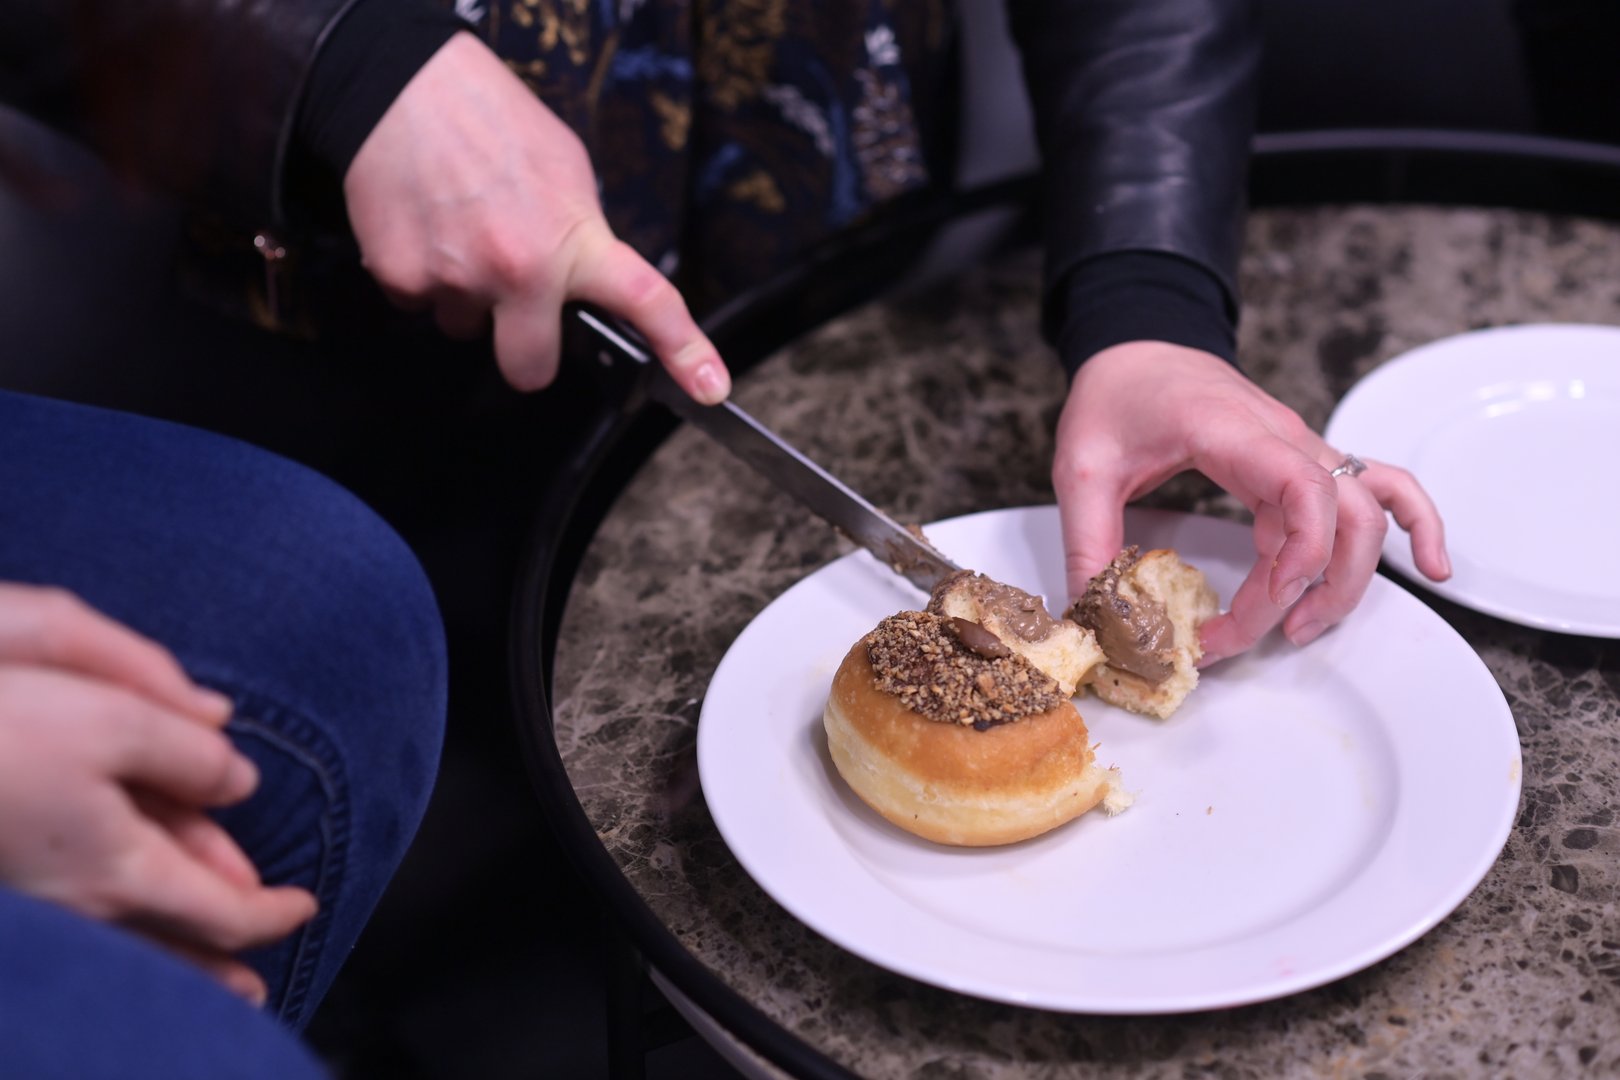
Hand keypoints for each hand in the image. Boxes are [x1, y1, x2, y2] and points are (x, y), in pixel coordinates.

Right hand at [0, 583, 316, 1003]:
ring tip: (204, 994)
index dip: (269, 914)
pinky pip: (70, 938)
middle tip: (253, 987)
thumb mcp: (112, 718)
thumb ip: (188, 752)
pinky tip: (107, 947)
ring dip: (169, 971)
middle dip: (218, 962)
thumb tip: (242, 782)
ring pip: (118, 952)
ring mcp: (31, 910)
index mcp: (122, 870)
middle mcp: (76, 907)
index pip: (223, 912)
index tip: (302, 908)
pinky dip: (112, 952)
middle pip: (170, 949)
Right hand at [344, 32, 729, 402]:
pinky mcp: (400, 280)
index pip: (646, 303)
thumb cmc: (489, 120)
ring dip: (468, 299)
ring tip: (463, 234)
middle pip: (530, 371)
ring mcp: (457, 282)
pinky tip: (430, 230)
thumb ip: (581, 236)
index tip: (707, 386)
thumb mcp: (566, 172)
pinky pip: (419, 304)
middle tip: (517, 306)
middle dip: (525, 349)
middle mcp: (519, 271)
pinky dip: (423, 276)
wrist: (401, 88)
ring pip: (466, 329)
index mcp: (575, 241)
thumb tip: (585, 278)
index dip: (684, 351)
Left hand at [1052, 342, 1450, 662]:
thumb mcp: (1079, 467)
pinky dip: (1414, 525)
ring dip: (1349, 576)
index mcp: (1230, 430)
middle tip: (1258, 636)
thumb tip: (1092, 613)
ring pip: (1367, 511)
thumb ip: (1086, 540)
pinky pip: (1379, 487)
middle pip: (1344, 515)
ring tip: (1302, 627)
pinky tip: (1429, 566)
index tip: (1265, 605)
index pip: (1302, 488)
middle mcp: (1282, 436)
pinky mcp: (1302, 461)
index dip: (1301, 555)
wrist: (1136, 346)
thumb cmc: (1115, 396)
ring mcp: (1301, 446)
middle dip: (1315, 588)